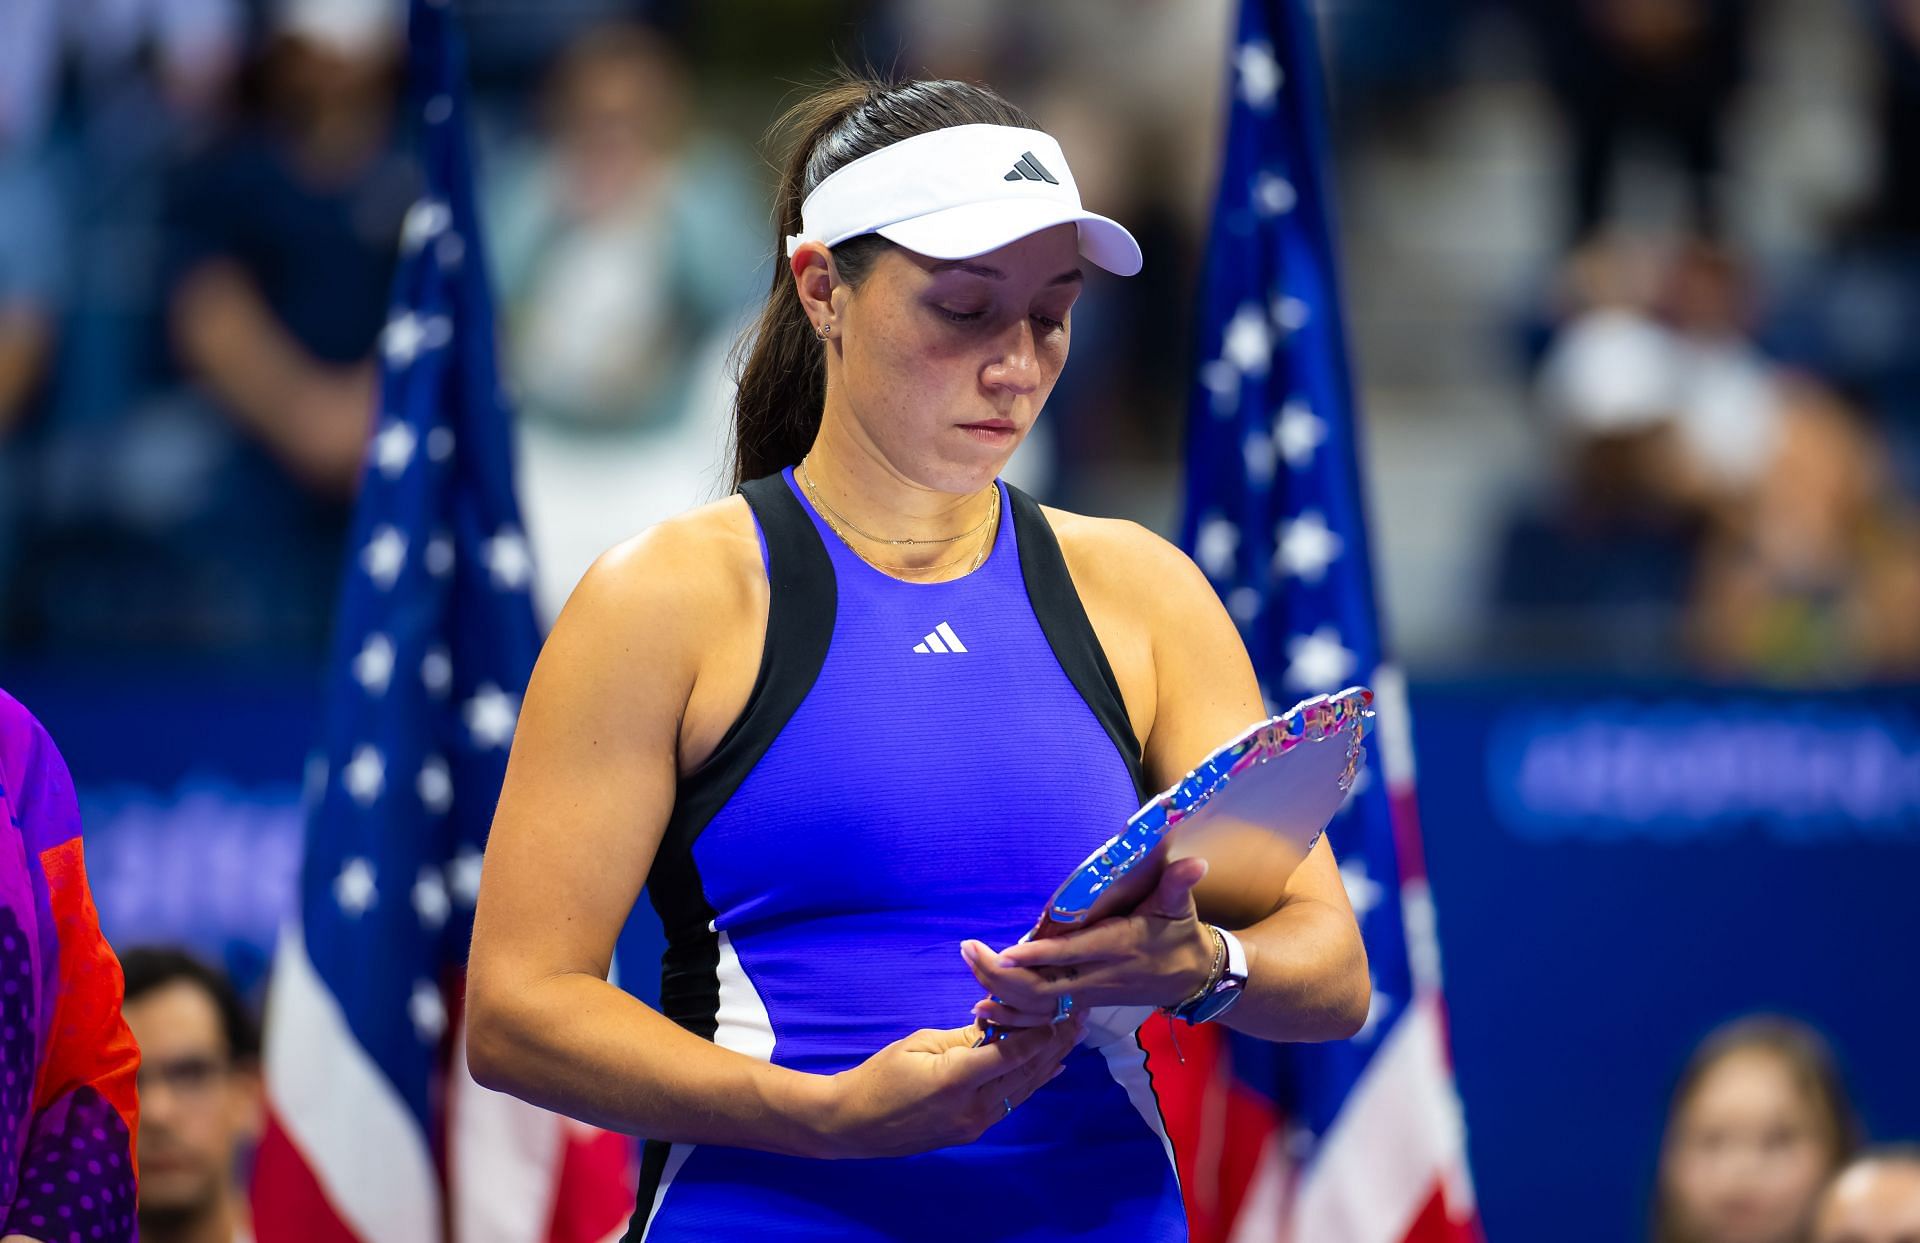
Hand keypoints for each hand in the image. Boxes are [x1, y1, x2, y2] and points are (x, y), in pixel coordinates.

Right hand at [815, 1017, 1083, 1157]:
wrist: (853, 1124)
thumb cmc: (880, 1076)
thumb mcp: (920, 1044)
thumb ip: (965, 1036)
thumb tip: (1000, 1019)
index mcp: (955, 1081)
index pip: (1011, 1054)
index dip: (1040, 1032)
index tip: (1061, 1008)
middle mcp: (972, 1108)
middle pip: (1025, 1072)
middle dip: (1053, 1043)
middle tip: (1077, 1015)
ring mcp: (975, 1124)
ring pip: (1023, 1089)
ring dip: (1049, 1061)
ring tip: (1073, 1036)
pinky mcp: (973, 1131)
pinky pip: (1010, 1101)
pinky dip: (1032, 1081)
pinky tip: (1051, 1066)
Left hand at [963, 857, 1215, 1027]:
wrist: (1191, 976)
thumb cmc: (1178, 933)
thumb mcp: (1179, 906)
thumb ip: (1178, 883)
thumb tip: (1194, 862)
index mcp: (1117, 949)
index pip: (1072, 955)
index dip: (1037, 956)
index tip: (1004, 950)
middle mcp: (1098, 978)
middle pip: (1043, 987)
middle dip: (1002, 975)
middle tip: (968, 950)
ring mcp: (1088, 996)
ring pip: (1037, 1006)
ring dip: (1000, 994)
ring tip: (969, 968)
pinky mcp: (1083, 1005)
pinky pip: (1042, 1018)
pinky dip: (1012, 1017)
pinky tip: (983, 1009)